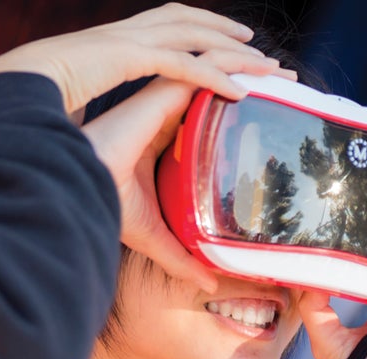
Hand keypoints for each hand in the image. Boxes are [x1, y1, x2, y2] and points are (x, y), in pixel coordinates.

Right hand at [0, 2, 280, 113]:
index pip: (164, 26)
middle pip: (187, 22)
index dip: (194, 29)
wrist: (9, 83)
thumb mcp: (76, 92)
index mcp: (116, 40)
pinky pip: (183, 66)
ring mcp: (129, 41)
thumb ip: (97, 101)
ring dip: (230, 49)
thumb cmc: (35, 93)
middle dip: (222, 30)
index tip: (220, 41)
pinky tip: (238, 92)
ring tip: (261, 61)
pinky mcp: (128, 58)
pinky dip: (213, 78)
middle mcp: (127, 34)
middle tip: (253, 42)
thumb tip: (101, 125)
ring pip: (194, 37)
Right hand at [0, 3, 296, 291]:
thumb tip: (209, 285)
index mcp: (163, 136)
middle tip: (289, 80)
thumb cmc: (105, 204)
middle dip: (252, 77)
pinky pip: (200, 70)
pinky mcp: (157, 92)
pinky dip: (231, 67)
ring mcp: (161, 99)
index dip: (237, 103)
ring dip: (249, 66)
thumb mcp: (155, 233)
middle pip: (215, 84)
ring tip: (283, 70)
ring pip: (212, 69)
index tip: (269, 107)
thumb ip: (182, 256)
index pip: (207, 111)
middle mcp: (165, 114)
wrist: (77, 188)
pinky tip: (261, 72)